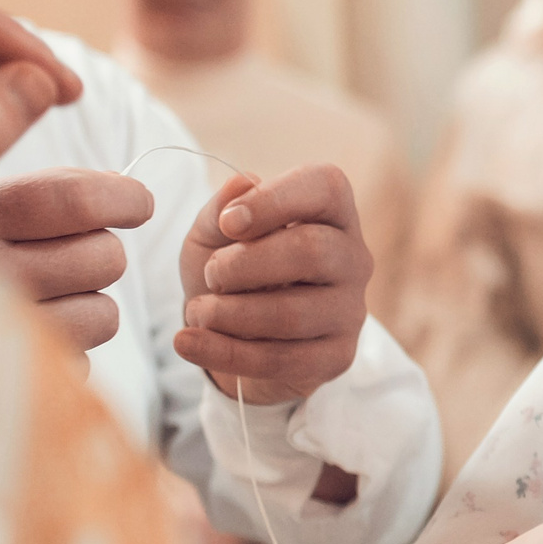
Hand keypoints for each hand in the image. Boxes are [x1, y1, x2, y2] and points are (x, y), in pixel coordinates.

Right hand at [0, 167, 153, 353]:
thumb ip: (53, 188)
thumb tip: (125, 189)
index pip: (71, 200)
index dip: (121, 198)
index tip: (138, 203)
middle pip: (105, 258)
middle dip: (104, 250)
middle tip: (72, 252)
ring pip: (105, 314)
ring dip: (92, 301)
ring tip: (52, 293)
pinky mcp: (15, 378)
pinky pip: (85, 358)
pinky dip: (72, 343)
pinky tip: (36, 327)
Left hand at [177, 165, 372, 406]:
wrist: (233, 335)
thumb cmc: (232, 272)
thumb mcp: (213, 234)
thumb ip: (220, 209)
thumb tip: (241, 184)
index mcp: (331, 213)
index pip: (325, 187)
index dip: (274, 200)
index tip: (229, 223)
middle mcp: (353, 258)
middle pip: (312, 251)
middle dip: (245, 264)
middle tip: (213, 275)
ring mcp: (350, 310)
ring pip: (293, 313)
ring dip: (229, 313)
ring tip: (197, 311)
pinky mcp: (337, 356)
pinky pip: (281, 359)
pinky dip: (224, 352)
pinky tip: (189, 342)